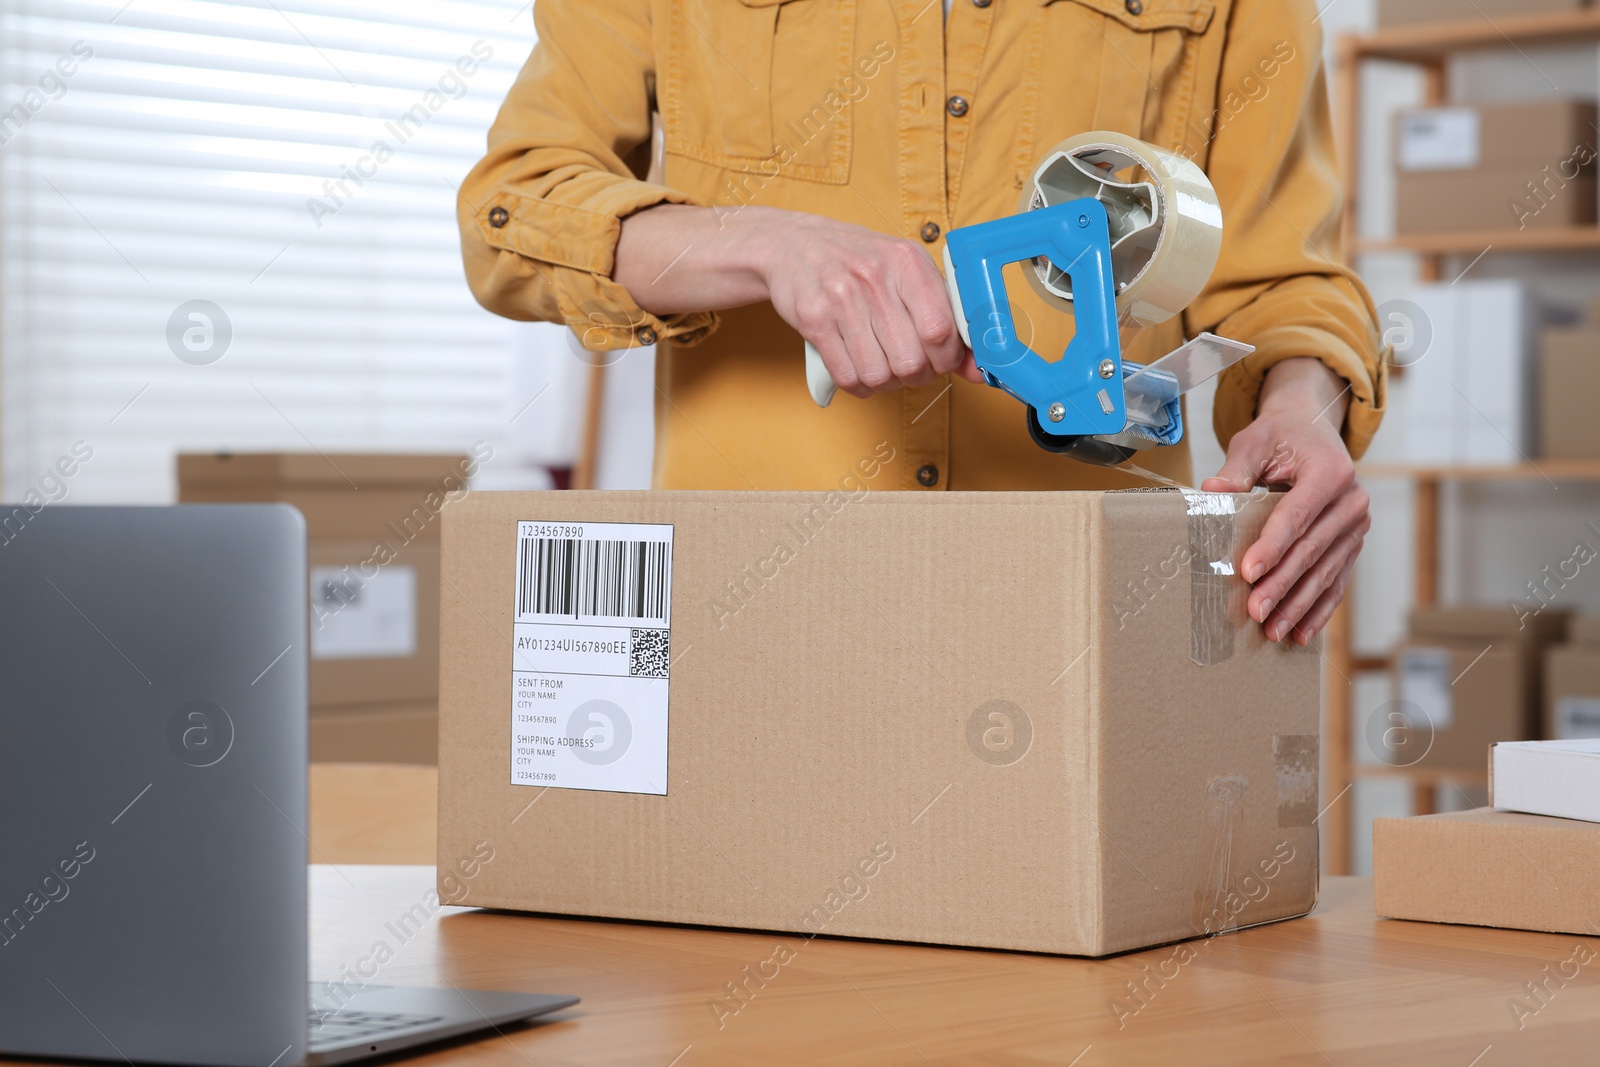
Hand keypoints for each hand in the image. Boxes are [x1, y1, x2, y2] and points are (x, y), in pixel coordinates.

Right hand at [757, 212, 979, 398]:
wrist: (794, 245)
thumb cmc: (860, 261)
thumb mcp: (907, 273)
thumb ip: (947, 317)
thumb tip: (977, 370)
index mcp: (906, 261)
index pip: (940, 330)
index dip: (947, 358)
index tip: (941, 359)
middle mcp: (874, 278)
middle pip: (911, 361)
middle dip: (916, 374)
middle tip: (911, 365)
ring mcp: (840, 300)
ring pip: (879, 375)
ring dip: (887, 382)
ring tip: (884, 365)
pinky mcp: (813, 321)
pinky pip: (847, 377)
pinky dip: (859, 385)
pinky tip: (860, 369)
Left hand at [1201, 358, 1368, 645]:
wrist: (1313, 430)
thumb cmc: (1281, 436)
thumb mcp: (1254, 441)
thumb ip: (1236, 468)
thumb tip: (1211, 491)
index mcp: (1330, 472)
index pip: (1298, 515)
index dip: (1273, 545)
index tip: (1249, 571)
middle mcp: (1351, 502)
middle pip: (1312, 549)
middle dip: (1282, 584)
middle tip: (1255, 611)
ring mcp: (1355, 527)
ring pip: (1325, 572)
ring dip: (1298, 604)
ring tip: (1273, 630)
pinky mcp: (1351, 544)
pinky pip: (1336, 581)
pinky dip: (1319, 609)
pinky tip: (1301, 632)